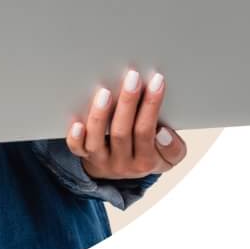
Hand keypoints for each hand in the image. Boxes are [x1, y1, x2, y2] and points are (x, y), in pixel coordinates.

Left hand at [64, 69, 186, 180]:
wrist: (125, 171)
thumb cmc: (148, 152)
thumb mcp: (168, 157)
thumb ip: (173, 147)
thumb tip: (163, 133)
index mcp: (146, 161)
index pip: (147, 132)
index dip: (152, 106)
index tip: (157, 81)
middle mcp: (122, 163)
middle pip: (123, 132)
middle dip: (129, 102)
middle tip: (133, 77)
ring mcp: (101, 159)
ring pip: (97, 139)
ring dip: (101, 115)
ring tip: (106, 92)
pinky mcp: (84, 156)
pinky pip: (77, 149)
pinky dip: (76, 137)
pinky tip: (77, 123)